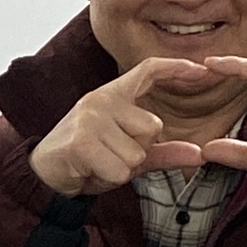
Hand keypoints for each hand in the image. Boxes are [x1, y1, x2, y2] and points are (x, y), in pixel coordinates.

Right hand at [27, 57, 215, 198]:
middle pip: (152, 128)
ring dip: (122, 169)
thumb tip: (200, 153)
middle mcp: (102, 100)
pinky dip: (109, 178)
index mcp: (113, 95)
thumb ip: (164, 152)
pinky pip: (120, 170)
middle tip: (110, 154)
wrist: (44, 174)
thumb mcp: (130, 155)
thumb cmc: (89, 160)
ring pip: (137, 153)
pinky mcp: (82, 141)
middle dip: (138, 151)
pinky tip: (90, 170)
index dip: (176, 67)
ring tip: (99, 162)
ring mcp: (90, 119)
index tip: (202, 69)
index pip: (148, 70)